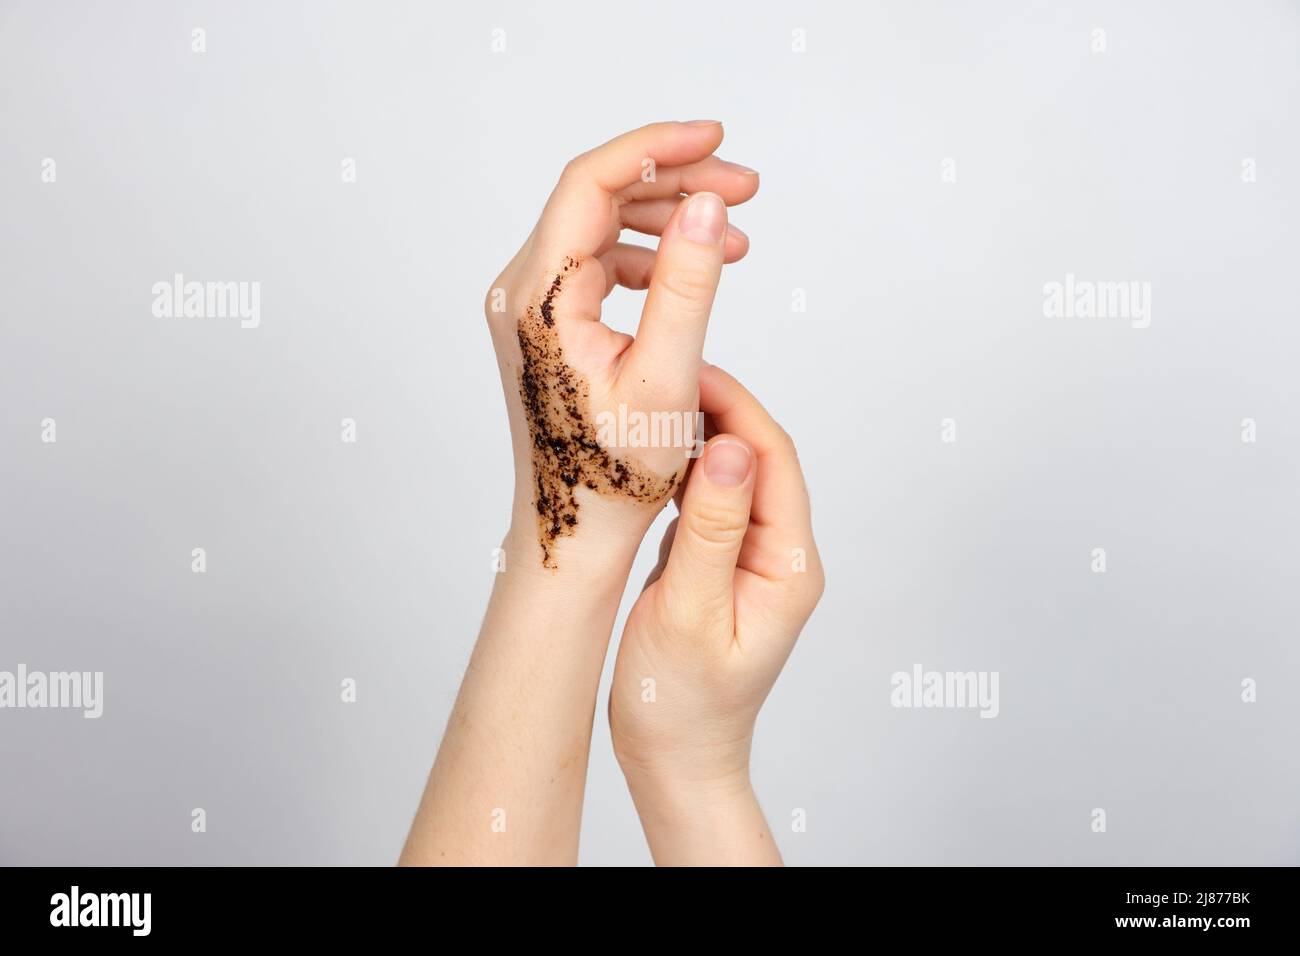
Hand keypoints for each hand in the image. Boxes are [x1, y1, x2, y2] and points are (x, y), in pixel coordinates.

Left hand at [484, 122, 758, 571]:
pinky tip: (696, 270)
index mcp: (540, 296)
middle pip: (598, 196)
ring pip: (601, 227)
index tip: (718, 139)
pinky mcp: (547, 323)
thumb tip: (707, 205)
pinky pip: (599, 264)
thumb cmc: (613, 472)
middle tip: (746, 189)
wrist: (574, 530)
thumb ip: (688, 285)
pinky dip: (650, 257)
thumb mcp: (665, 376)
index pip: (591, 182)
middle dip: (675, 183)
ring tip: (736, 236)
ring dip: (668, 220)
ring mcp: (531, 306)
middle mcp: (522, 291)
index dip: (657, 147)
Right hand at [608, 364, 824, 863]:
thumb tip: (732, 448)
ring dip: (695, 437)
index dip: (735, 406)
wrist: (674, 759)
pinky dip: (680, 472)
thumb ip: (712, 531)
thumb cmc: (682, 703)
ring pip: (730, 475)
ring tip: (648, 405)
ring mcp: (747, 557)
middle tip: (658, 375)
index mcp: (788, 564)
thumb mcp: (692, 614)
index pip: (773, 460)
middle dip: (715, 410)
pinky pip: (706, 501)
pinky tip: (649, 457)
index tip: (687, 370)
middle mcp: (778, 554)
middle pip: (756, 458)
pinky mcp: (716, 563)